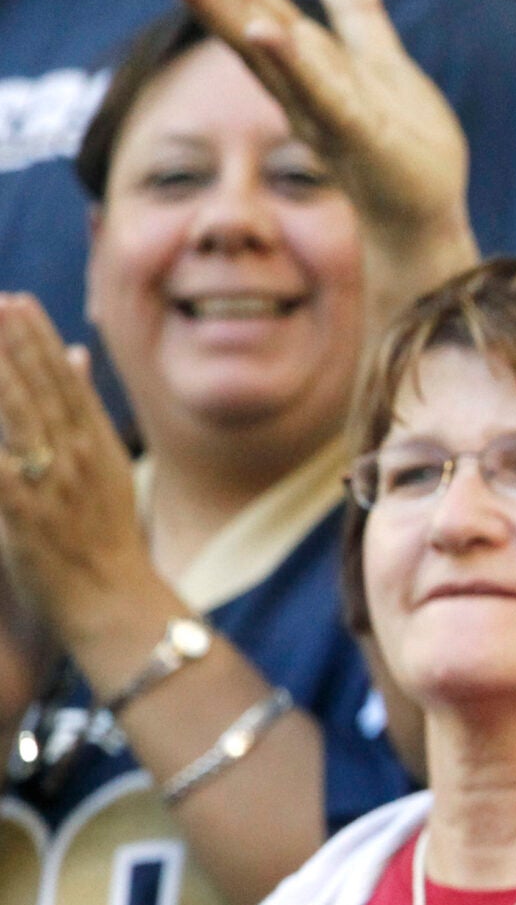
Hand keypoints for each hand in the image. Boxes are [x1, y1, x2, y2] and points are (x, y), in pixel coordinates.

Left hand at [0, 299, 167, 649]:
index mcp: (98, 445)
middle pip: (41, 389)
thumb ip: (88, 414)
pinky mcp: (25, 512)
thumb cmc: (109, 540)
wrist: (116, 601)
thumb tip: (77, 358)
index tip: (18, 303)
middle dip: (16, 342)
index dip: (40, 339)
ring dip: (2, 373)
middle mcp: (78, 457)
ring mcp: (53, 483)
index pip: (66, 381)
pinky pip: (0, 466)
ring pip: (19, 416)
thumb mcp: (111, 469)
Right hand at [143, 0, 471, 265]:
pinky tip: (268, 31)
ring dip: (226, 14)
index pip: (254, 8)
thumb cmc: (404, 151)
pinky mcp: (358, 135)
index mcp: (305, 67)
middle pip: (245, 23)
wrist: (426, 218)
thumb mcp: (383, 70)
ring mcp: (323, 112)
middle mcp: (299, 88)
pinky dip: (294, 63)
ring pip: (266, 55)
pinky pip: (322, 94)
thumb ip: (361, 26)